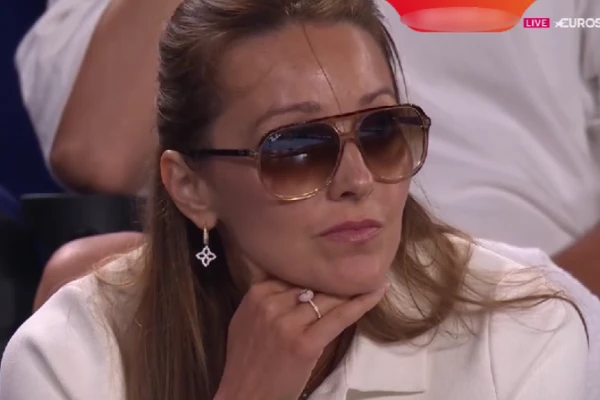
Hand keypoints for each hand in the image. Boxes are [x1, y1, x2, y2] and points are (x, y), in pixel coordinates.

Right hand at [214, 281, 386, 399]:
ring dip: (350, 289)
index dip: (316, 274)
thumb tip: (297, 281)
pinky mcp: (306, 344)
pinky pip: (341, 316)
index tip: (334, 269)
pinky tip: (378, 290)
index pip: (296, 274)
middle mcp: (270, 304)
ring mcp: (288, 324)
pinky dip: (362, 303)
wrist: (244, 395)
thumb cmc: (245, 361)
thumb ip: (266, 298)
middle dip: (334, 280)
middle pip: (313, 284)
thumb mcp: (244, 319)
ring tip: (370, 276)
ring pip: (328, 298)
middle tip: (358, 270)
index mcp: (256, 294)